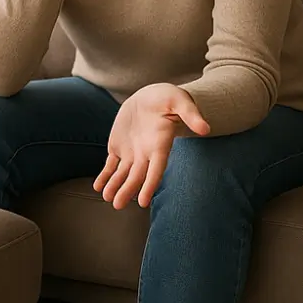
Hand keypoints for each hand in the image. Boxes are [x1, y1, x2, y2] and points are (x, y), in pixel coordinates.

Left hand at [94, 84, 210, 209]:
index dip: (149, 185)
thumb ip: (191, 114)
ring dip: (114, 186)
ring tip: (106, 197)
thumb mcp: (180, 102)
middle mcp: (146, 153)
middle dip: (127, 190)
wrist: (150, 96)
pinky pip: (110, 165)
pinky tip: (97, 186)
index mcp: (161, 145)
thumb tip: (205, 129)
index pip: (156, 170)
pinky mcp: (118, 147)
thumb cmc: (168, 98)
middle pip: (136, 176)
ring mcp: (131, 152)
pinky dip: (104, 176)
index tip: (143, 202)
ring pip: (122, 174)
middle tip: (117, 205)